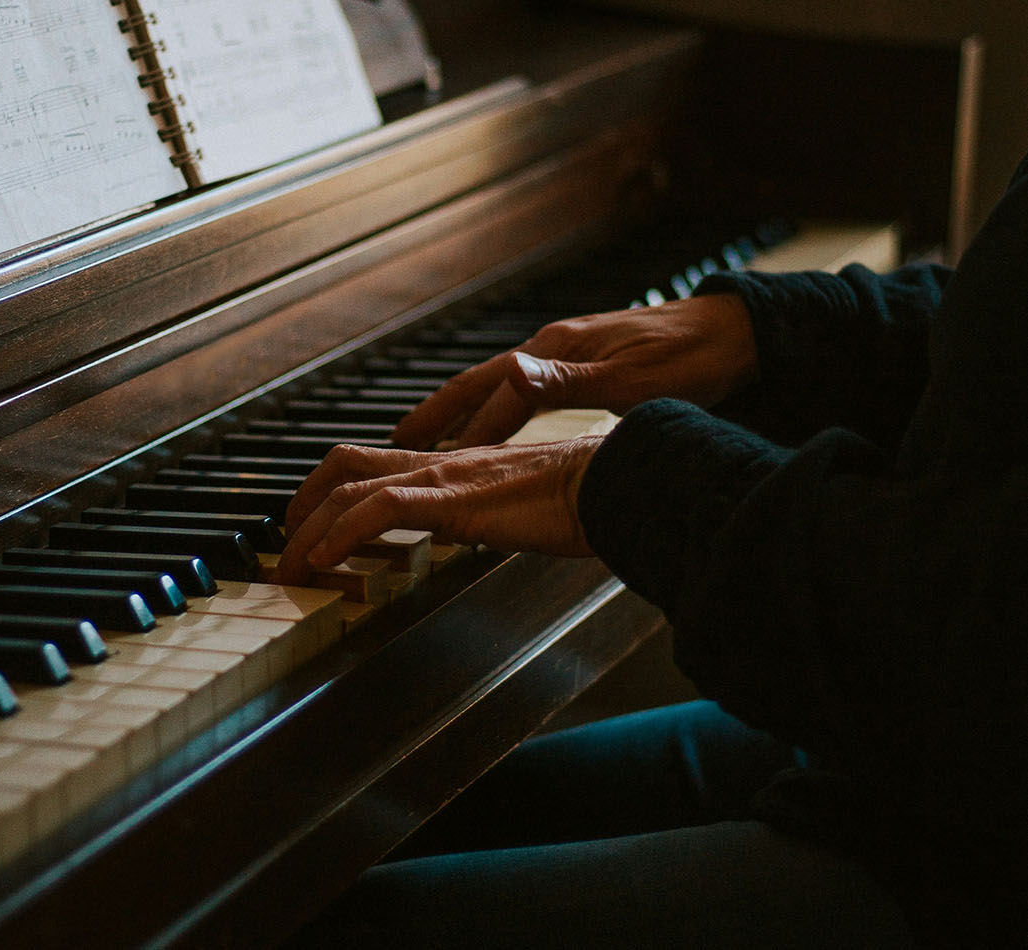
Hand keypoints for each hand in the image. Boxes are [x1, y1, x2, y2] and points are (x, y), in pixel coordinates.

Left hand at [275, 437, 602, 584]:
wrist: (617, 482)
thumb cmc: (583, 498)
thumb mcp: (518, 511)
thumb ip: (488, 517)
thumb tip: (477, 534)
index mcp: (451, 465)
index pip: (371, 464)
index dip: (329, 491)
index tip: (310, 524)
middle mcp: (437, 463)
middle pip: (342, 466)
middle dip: (301, 505)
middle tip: (284, 544)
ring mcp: (442, 477)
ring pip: (347, 487)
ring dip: (308, 528)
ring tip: (290, 565)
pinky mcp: (454, 499)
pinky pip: (380, 510)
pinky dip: (342, 535)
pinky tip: (326, 560)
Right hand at [391, 294, 757, 448]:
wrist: (736, 334)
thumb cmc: (692, 359)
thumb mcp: (632, 379)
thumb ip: (567, 382)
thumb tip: (511, 375)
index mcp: (558, 350)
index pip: (492, 396)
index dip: (456, 430)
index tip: (421, 460)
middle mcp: (553, 347)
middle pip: (479, 384)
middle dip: (436, 414)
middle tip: (397, 442)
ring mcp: (566, 353)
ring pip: (497, 387)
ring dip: (461, 414)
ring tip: (431, 439)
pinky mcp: (583, 362)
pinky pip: (520, 390)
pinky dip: (494, 411)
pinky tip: (494, 427)